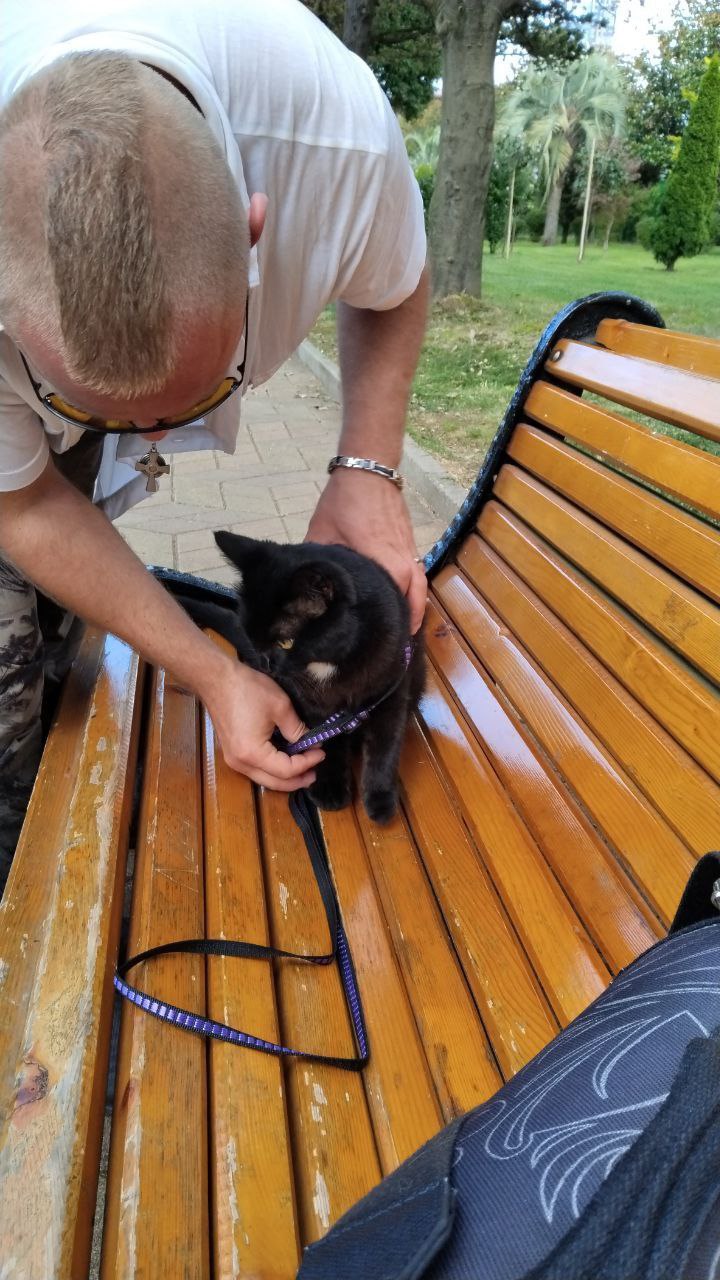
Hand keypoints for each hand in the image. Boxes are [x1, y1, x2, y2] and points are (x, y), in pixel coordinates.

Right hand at [202, 656, 324, 789]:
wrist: (216, 679)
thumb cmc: (247, 690)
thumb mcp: (280, 707)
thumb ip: (297, 729)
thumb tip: (310, 742)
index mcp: (253, 753)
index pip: (286, 769)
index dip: (307, 763)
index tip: (321, 752)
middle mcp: (241, 763)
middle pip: (274, 782)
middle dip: (297, 779)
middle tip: (315, 773)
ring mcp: (233, 759)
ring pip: (263, 779)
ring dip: (285, 777)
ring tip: (304, 770)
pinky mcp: (232, 752)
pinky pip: (255, 769)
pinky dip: (272, 770)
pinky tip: (284, 761)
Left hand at [306, 468, 426, 632]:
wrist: (369, 469)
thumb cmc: (345, 501)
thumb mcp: (322, 533)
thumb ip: (317, 561)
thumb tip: (305, 585)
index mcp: (384, 560)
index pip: (394, 600)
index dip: (388, 623)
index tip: (379, 643)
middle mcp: (403, 559)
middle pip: (415, 598)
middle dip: (408, 621)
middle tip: (395, 643)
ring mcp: (409, 550)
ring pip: (420, 586)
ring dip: (414, 606)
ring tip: (403, 626)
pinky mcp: (410, 543)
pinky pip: (417, 573)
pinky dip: (413, 589)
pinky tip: (401, 598)